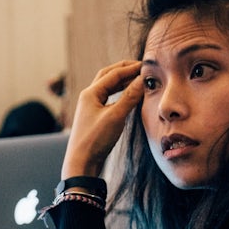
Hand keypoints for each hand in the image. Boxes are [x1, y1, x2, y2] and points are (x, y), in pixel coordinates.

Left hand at [61, 60, 144, 178]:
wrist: (81, 163)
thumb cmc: (95, 140)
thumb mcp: (115, 116)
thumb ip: (130, 97)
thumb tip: (142, 80)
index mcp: (90, 93)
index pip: (113, 74)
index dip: (131, 68)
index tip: (147, 66)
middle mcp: (89, 97)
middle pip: (108, 76)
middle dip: (124, 70)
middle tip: (141, 67)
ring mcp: (91, 107)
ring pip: (108, 87)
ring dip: (122, 81)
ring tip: (138, 79)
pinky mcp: (95, 117)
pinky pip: (109, 99)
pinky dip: (120, 93)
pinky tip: (129, 96)